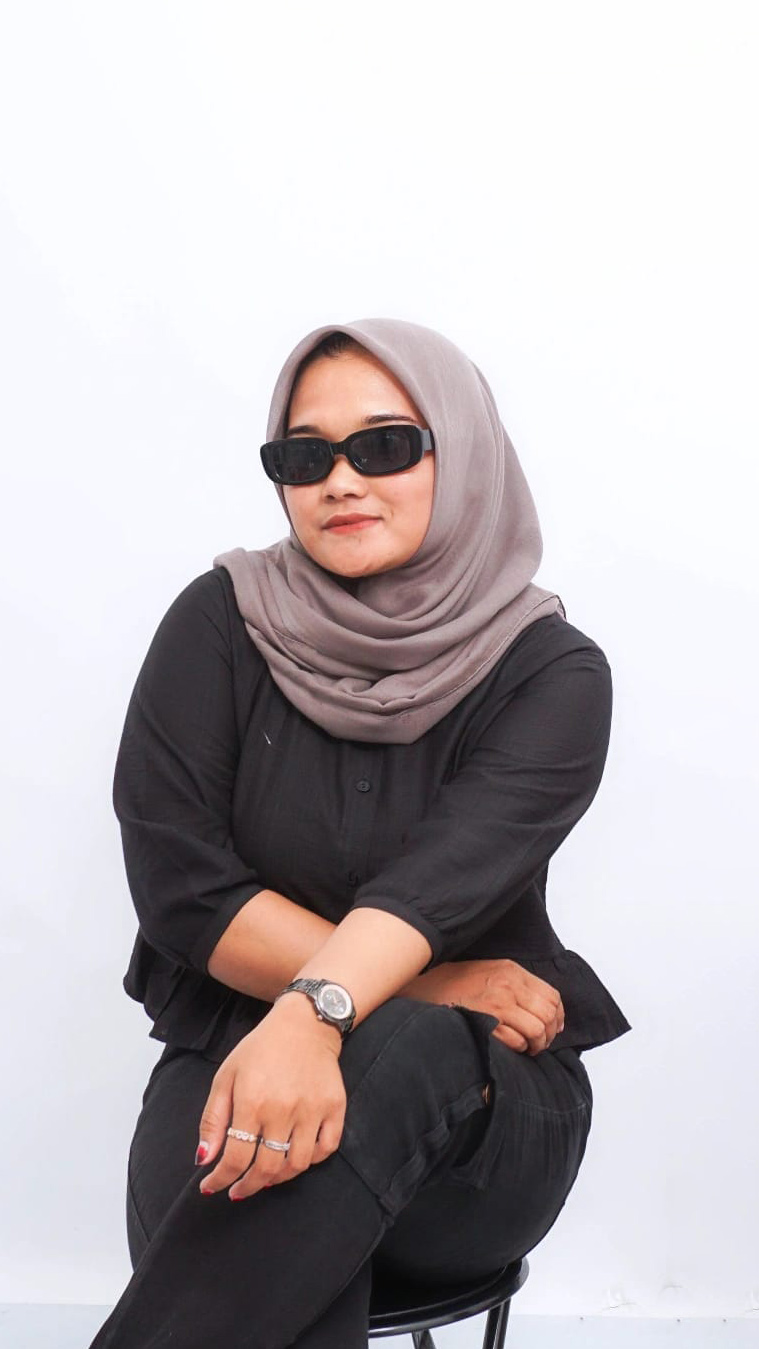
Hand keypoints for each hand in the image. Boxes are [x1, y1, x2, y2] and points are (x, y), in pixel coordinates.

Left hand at [195, 996, 345, 1200]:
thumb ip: (213, 1119)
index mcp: (252, 1102)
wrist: (305, 1023)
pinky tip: (295, 1158)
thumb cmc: (260, 1049)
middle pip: (266, 1168)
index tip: (211, 1187)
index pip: (235, 1159)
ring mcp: (312, 1110)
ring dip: (277, 1179)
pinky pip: (326, 1149)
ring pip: (296, 1165)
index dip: (220, 1180)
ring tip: (265, 1176)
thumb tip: (204, 1159)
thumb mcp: (226, 1076)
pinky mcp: (334, 1107)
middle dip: (247, 1186)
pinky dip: (311, 1161)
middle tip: (238, 1190)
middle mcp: (283, 1110)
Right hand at [409, 958, 564, 1055]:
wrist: (423, 988)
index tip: (553, 1028)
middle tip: (538, 1042)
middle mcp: (508, 984)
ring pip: (537, 1030)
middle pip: (548, 1014)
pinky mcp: (486, 1021)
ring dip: (534, 1044)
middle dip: (548, 1034)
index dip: (557, 1016)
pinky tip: (508, 1046)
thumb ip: (517, 986)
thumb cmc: (455, 984)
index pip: (552, 996)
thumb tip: (548, 1013)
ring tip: (525, 1047)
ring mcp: (497, 1003)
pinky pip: (516, 1041)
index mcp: (511, 970)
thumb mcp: (490, 973)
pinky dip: (517, 1048)